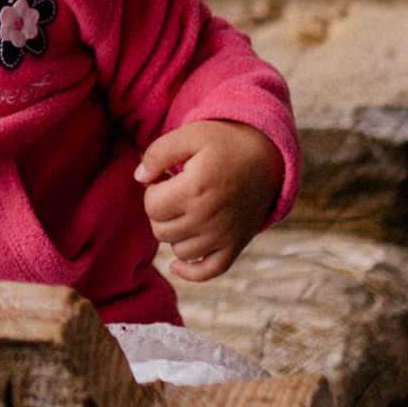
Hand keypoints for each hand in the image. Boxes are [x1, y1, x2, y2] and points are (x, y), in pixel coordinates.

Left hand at [134, 120, 283, 282]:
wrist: (268, 156)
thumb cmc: (224, 143)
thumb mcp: (189, 135)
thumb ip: (158, 153)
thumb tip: (139, 177)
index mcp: (196, 189)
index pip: (152, 206)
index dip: (153, 190)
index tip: (166, 177)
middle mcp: (210, 217)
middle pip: (161, 230)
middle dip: (161, 210)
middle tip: (176, 192)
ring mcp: (225, 235)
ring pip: (179, 249)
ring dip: (175, 232)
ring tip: (187, 210)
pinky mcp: (236, 244)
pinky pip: (209, 270)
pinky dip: (191, 271)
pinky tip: (177, 264)